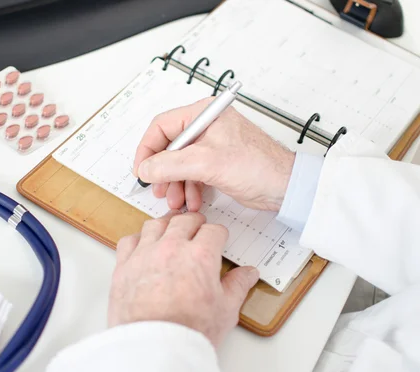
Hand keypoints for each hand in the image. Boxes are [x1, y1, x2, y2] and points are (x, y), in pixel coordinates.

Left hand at [108, 211, 259, 346]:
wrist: (155, 350)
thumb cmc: (188, 332)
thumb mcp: (225, 311)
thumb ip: (237, 286)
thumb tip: (248, 274)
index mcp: (200, 256)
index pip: (213, 230)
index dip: (218, 234)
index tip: (218, 239)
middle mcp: (171, 249)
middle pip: (183, 221)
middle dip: (194, 223)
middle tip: (197, 229)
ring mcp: (145, 255)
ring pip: (155, 225)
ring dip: (165, 226)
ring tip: (170, 232)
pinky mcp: (124, 266)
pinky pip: (129, 241)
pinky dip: (138, 240)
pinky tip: (143, 246)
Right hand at [133, 99, 295, 211]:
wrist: (285, 187)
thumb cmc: (258, 166)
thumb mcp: (206, 163)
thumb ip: (170, 164)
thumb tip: (145, 168)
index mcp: (203, 114)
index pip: (161, 126)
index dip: (147, 149)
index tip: (142, 170)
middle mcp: (206, 126)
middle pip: (168, 147)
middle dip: (162, 172)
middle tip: (159, 190)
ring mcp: (212, 145)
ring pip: (179, 164)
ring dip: (175, 184)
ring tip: (176, 201)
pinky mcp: (217, 162)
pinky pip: (192, 173)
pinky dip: (189, 188)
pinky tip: (192, 202)